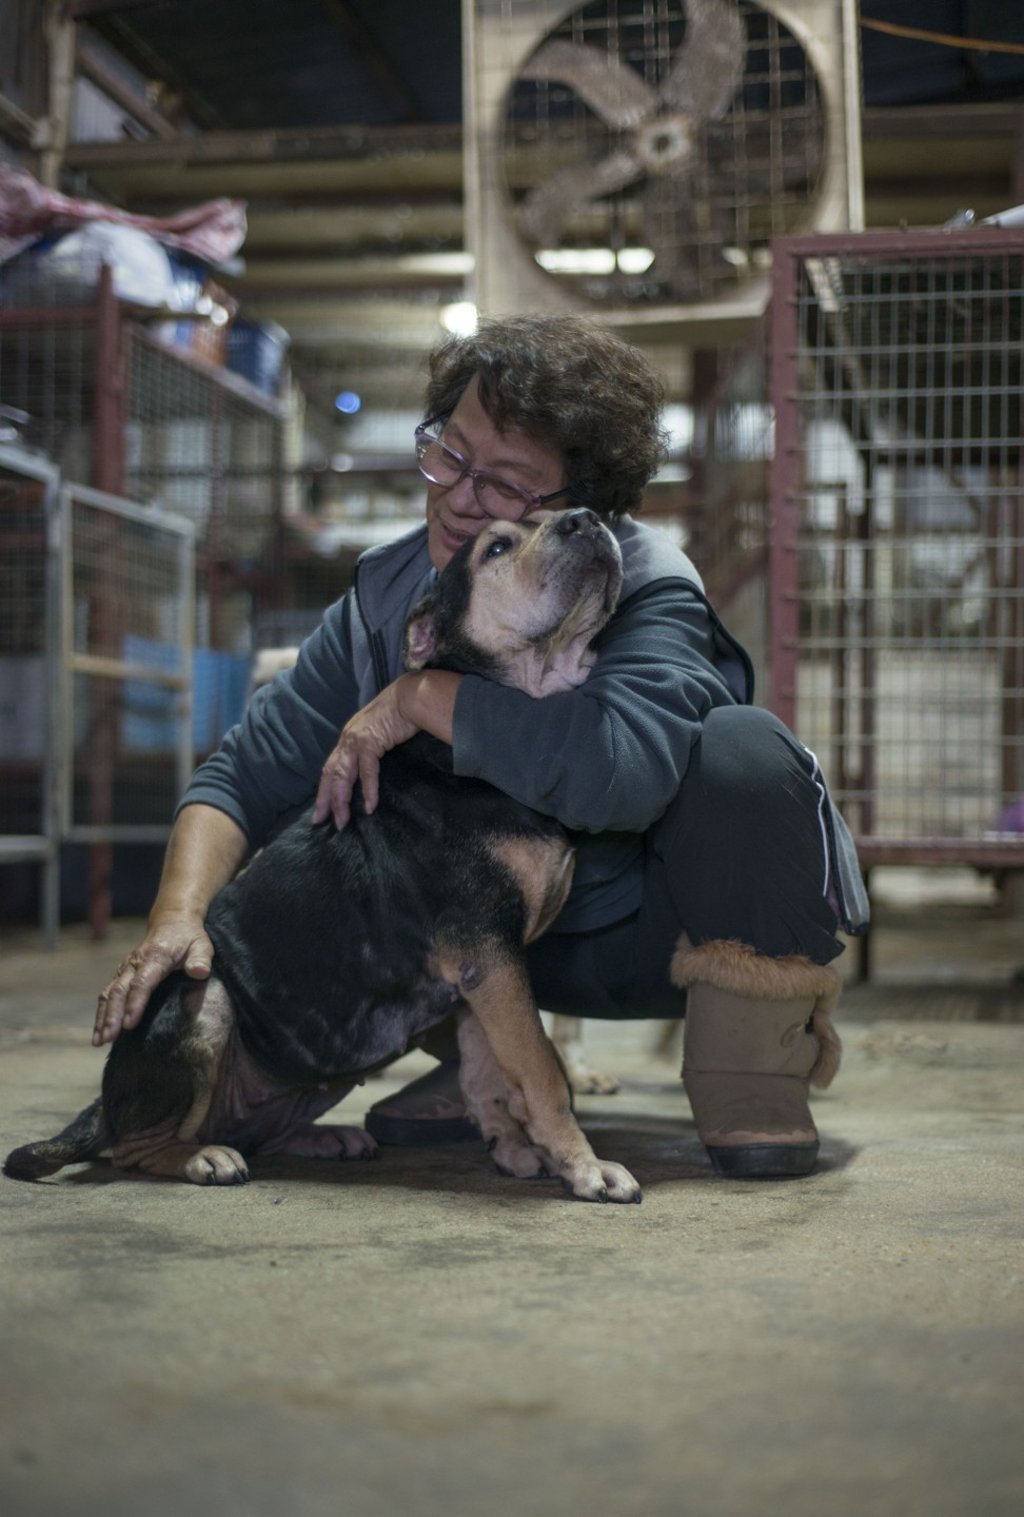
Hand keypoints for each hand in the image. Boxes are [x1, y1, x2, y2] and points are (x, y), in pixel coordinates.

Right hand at [92, 913, 213, 1045]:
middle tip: (107, 1039)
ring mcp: (126, 969)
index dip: (135, 1004)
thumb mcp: (202, 945)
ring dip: (102, 1017)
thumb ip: (201, 959)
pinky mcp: (122, 974)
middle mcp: (135, 963)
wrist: (172, 922)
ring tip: (98, 1041)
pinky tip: (100, 1032)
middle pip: (120, 991)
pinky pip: (108, 994)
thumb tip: (199, 972)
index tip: (129, 1024)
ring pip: (109, 994)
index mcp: (156, 957)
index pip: (142, 983)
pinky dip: (101, 1013)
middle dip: (112, 1016)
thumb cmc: (189, 938)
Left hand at [312, 677, 419, 829]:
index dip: (324, 790)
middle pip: (330, 774)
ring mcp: (356, 740)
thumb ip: (370, 748)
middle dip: (325, 800)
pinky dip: (368, 789)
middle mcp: (347, 739)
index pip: (330, 768)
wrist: (409, 697)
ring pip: (342, 775)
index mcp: (348, 739)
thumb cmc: (398, 714)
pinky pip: (367, 771)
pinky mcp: (370, 742)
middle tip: (321, 821)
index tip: (320, 811)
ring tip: (342, 820)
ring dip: (341, 800)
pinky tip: (369, 806)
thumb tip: (369, 770)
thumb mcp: (378, 733)